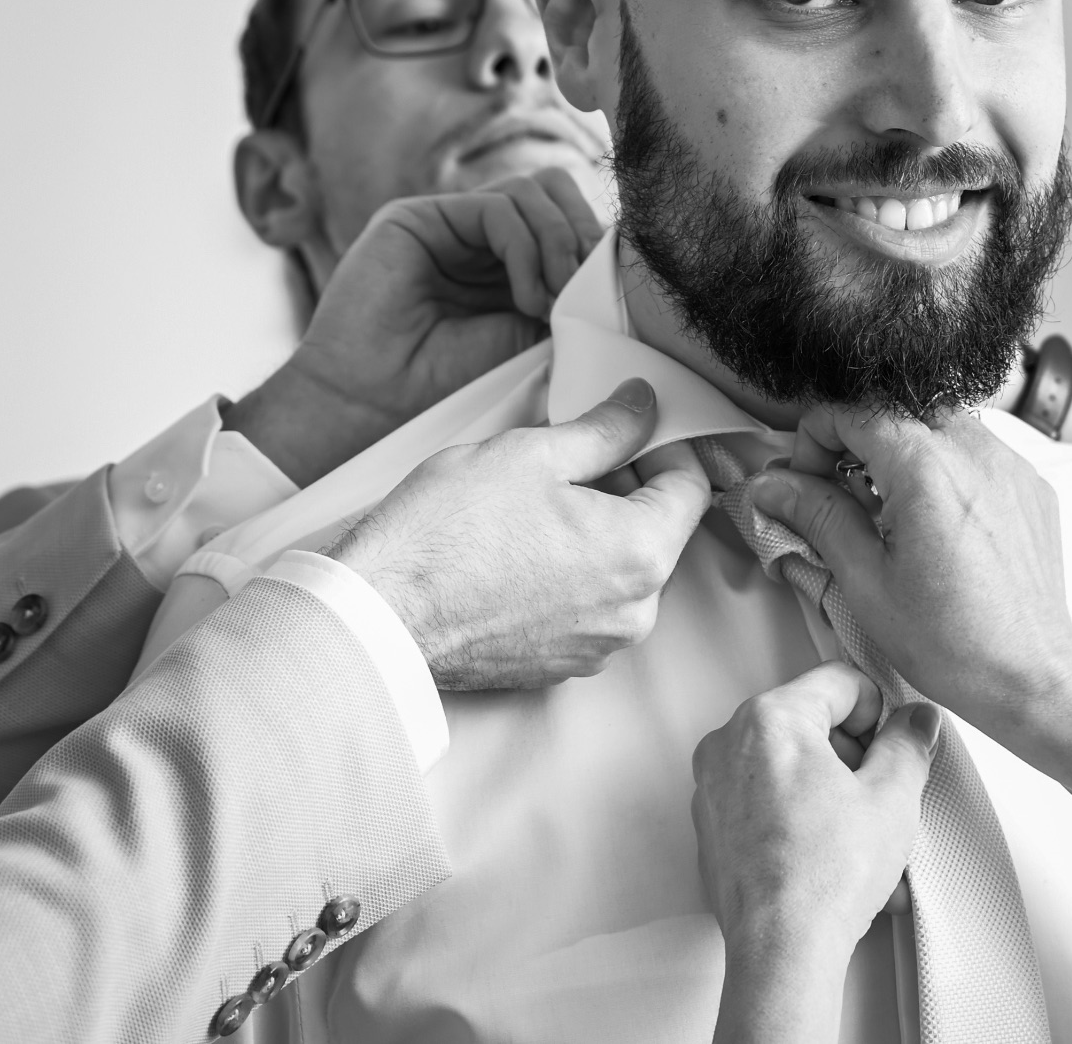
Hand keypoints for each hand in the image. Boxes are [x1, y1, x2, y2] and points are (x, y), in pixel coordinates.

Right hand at [225, 169, 603, 485]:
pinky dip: (527, 250)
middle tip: (584, 293)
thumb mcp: (536, 342)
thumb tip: (626, 276)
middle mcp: (480, 236)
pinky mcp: (418, 218)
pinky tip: (526, 299)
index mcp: (510, 261)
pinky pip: (499, 207)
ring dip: (559, 244)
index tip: (616, 297)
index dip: (600, 247)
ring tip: (552, 303)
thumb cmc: (452, 390)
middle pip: (558, 189)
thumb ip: (570, 301)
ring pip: (534, 189)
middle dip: (583, 235)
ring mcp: (449, 223)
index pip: (572, 217)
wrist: (372, 411)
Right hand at [326, 378, 708, 689]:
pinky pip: (590, 608)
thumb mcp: (532, 453)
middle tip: (575, 459)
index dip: (668, 445)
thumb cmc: (448, 532)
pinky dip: (573, 575)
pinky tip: (523, 551)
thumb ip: (605, 429)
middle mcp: (635, 612)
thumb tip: (644, 406)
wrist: (380, 616)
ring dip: (600, 533)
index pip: (691, 487)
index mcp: (641, 554)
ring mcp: (599, 647)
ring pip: (624, 572)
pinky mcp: (563, 666)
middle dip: (629, 489)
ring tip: (538, 505)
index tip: (638, 427)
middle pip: (659, 532)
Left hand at [692, 664, 938, 1041]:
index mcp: (769, 719)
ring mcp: (713, 788)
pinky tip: (833, 855)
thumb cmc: (824, 877)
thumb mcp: (893, 796)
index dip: (880, 712)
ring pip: (790, 767)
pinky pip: (766, 803)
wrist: (782, 950)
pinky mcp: (712, 827)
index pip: (840, 682)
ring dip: (832, 793)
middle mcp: (728, 744)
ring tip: (862, 837)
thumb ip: (908, 743)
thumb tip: (915, 721)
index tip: (893, 745)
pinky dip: (801, 819)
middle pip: (810, 722)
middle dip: (853, 757)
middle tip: (879, 797)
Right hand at [748, 408, 1071, 738]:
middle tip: (846, 494)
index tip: (810, 479)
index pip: (852, 410)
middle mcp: (975, 453)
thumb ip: (817, 517)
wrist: (1028, 675)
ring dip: (904, 453)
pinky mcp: (1030, 485)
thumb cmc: (955, 643)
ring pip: (939, 424)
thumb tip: (775, 485)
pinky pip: (977, 452)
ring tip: (893, 512)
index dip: (816, 439)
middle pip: (895, 408)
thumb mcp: (865, 580)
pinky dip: (947, 470)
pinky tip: (937, 524)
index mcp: (927, 469)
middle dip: (859, 442)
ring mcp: (1010, 465)